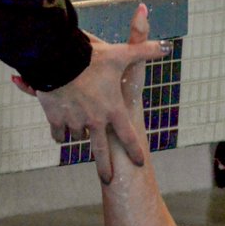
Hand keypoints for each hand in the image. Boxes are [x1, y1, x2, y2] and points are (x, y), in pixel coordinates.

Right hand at [12, 3, 170, 183]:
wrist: (57, 60)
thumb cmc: (91, 58)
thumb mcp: (121, 54)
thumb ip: (146, 51)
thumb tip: (169, 46)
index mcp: (113, 110)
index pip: (128, 136)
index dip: (135, 150)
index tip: (140, 162)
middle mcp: (95, 121)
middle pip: (100, 151)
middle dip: (104, 167)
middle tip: (108, 179)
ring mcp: (74, 122)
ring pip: (79, 135)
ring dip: (81, 134)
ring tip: (81, 133)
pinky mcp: (55, 119)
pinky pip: (58, 133)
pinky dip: (60, 133)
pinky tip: (60, 133)